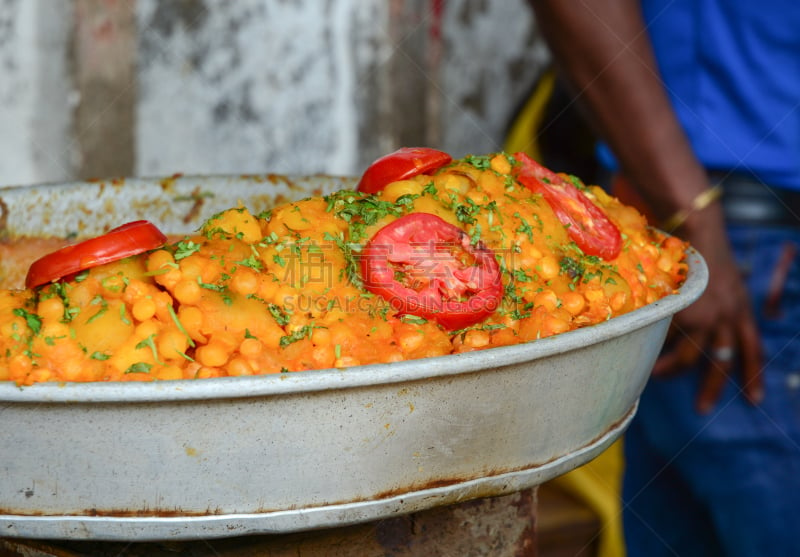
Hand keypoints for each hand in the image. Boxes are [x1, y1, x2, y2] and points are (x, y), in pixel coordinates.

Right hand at [653, 213, 762, 413]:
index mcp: (741, 307)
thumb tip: (702, 320)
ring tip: (657, 375)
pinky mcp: (688, 314)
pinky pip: (670, 341)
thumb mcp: (718, 278)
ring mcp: (710, 316)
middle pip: (725, 360)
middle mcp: (730, 315)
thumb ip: (715, 300)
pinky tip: (644, 353)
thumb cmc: (699, 247)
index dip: (753, 373)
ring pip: (693, 357)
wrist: (695, 228)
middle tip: (703, 409)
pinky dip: (657, 349)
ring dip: (673, 370)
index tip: (754, 398)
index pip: (752, 346)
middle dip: (713, 387)